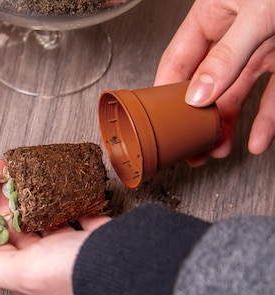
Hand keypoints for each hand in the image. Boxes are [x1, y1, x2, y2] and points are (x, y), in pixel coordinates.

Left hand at [0, 158, 110, 294]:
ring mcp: (75, 252)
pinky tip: (57, 186)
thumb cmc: (78, 275)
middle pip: (16, 230)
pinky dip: (65, 199)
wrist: (140, 267)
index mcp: (27, 279)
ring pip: (44, 220)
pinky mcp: (97, 237)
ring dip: (28, 196)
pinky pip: (76, 214)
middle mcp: (49, 268)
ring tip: (13, 171)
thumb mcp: (23, 271)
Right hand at [154, 0, 274, 164]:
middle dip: (198, 118)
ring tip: (218, 148)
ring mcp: (259, 48)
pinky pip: (271, 95)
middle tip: (190, 146)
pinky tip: (257, 139)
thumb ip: (227, 56)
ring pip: (235, 94)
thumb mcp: (257, 14)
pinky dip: (266, 119)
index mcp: (212, 15)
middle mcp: (232, 35)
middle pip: (205, 85)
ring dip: (227, 125)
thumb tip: (199, 93)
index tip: (163, 121)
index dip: (166, 92)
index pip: (177, 61)